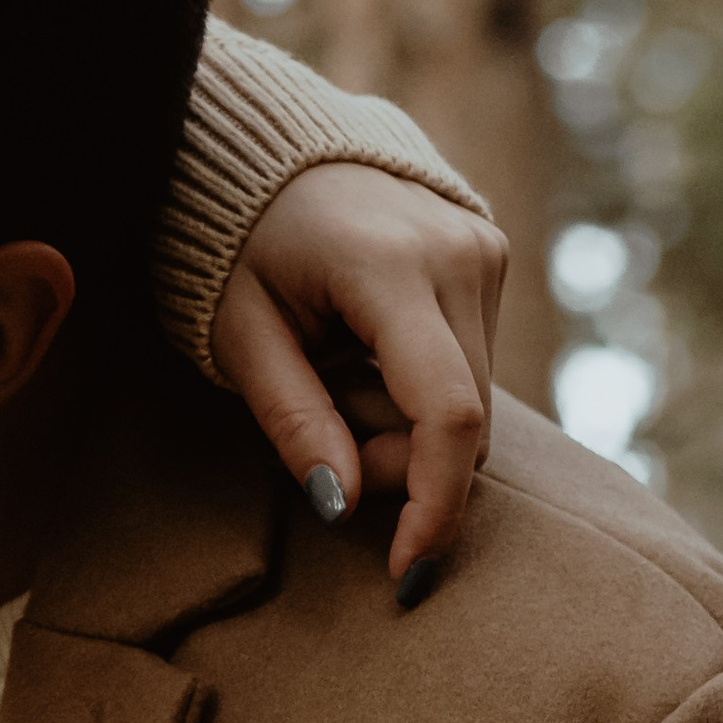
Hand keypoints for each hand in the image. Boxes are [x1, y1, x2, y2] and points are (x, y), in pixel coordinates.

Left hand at [213, 164, 507, 592]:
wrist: (266, 150)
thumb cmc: (234, 241)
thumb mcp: (240, 335)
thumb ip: (294, 421)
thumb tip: (342, 506)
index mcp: (390, 268)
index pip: (445, 415)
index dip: (433, 504)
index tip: (407, 571)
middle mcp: (460, 254)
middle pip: (463, 418)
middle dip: (397, 466)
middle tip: (322, 450)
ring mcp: (483, 249)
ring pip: (472, 398)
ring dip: (403, 428)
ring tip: (331, 384)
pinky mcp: (488, 255)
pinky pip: (469, 364)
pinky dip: (416, 391)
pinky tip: (361, 361)